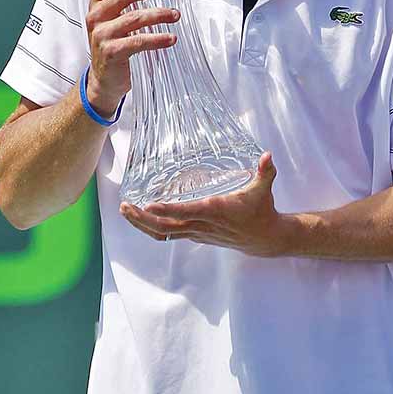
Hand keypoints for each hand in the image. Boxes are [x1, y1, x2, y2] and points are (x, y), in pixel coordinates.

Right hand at [83, 0, 178, 117]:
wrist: (104, 81)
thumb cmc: (114, 47)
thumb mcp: (114, 24)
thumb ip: (125, 7)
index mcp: (96, 8)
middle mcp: (96, 19)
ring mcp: (102, 36)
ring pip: (134, 17)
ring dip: (159, 14)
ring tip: (176, 15)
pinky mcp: (112, 52)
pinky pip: (139, 41)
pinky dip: (158, 39)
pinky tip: (171, 38)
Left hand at [121, 153, 292, 255]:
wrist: (263, 238)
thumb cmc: (261, 210)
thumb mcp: (263, 189)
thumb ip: (265, 171)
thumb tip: (267, 154)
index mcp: (216, 211)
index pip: (187, 212)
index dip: (168, 210)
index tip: (148, 204)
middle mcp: (203, 224)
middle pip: (166, 226)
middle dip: (143, 218)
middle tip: (125, 206)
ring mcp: (197, 232)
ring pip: (163, 233)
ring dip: (141, 224)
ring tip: (126, 211)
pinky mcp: (195, 236)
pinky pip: (168, 235)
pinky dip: (152, 227)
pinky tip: (142, 217)